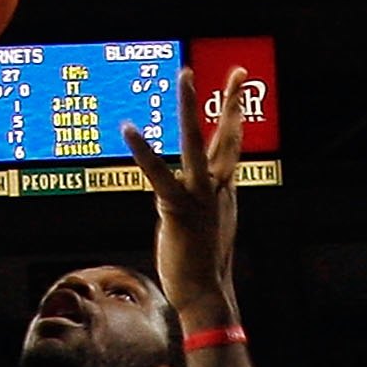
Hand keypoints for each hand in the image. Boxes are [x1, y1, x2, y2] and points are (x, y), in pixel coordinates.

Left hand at [123, 67, 242, 321]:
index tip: (236, 87)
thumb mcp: (208, 227)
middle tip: (236, 71)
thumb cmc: (204, 268)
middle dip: (232, 100)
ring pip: (197, 143)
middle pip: (228, 136)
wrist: (205, 295)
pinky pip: (159, 175)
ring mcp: (200, 197)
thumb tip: (186, 194)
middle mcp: (217, 189)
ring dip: (190, 107)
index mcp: (224, 192)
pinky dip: (143, 152)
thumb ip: (202, 202)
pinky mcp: (178, 209)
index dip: (234, 114)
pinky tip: (130, 130)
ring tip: (186, 75)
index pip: (231, 145)